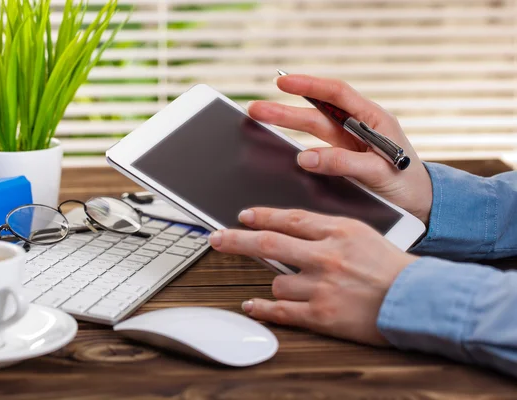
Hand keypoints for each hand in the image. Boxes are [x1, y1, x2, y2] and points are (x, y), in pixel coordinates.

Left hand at [209, 207, 417, 345]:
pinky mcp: (322, 316)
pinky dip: (262, 308)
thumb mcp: (362, 234)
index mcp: (339, 231)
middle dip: (236, 239)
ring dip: (279, 283)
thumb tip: (289, 228)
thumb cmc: (392, 267)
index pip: (290, 218)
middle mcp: (327, 256)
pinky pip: (281, 311)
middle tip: (217, 238)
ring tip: (298, 286)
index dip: (262, 216)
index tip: (243, 215)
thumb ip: (327, 230)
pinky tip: (252, 305)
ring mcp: (323, 287)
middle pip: (269, 243)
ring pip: (277, 281)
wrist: (418, 300)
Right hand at [248, 75, 432, 224]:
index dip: (309, 86)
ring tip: (258, 119)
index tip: (283, 83)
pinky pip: (314, 149)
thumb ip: (343, 163)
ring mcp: (347, 145)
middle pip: (316, 112)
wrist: (418, 206)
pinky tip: (279, 143)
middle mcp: (357, 128)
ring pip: (311, 129)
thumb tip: (305, 157)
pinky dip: (296, 146)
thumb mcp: (378, 171)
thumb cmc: (408, 185)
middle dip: (285, 109)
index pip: (337, 94)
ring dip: (285, 124)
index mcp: (373, 119)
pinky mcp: (341, 161)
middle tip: (256, 108)